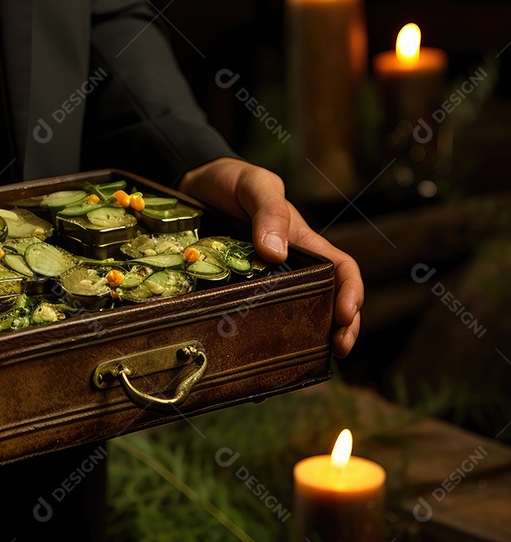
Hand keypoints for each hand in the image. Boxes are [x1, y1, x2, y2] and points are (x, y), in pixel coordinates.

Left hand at [179, 158, 362, 357]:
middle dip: (340, 328)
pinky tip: (257, 354)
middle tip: (335, 352)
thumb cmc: (232, 181)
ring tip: (305, 360)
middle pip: (327, 301)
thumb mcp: (254, 185)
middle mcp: (290, 265)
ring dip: (306, 338)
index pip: (342, 270)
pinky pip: (254, 315)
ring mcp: (263, 281)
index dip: (352, 292)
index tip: (347, 316)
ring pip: (294, 313)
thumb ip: (268, 211)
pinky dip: (263, 335)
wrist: (190, 184)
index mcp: (304, 242)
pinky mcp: (236, 289)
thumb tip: (276, 253)